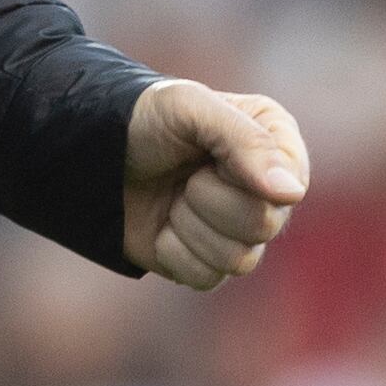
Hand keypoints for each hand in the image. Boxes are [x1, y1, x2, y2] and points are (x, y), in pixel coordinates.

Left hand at [122, 81, 308, 290]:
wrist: (94, 150)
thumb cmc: (146, 118)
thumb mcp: (189, 107)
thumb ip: (244, 140)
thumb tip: (291, 192)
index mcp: (276, 144)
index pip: (289, 186)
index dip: (247, 180)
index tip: (212, 159)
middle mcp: (267, 190)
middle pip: (265, 226)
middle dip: (209, 200)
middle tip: (187, 176)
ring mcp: (240, 230)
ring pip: (240, 260)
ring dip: (190, 226)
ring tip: (174, 196)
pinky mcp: (209, 262)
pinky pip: (207, 278)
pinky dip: (174, 251)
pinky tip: (163, 224)